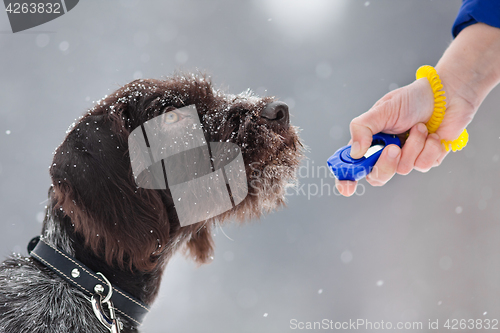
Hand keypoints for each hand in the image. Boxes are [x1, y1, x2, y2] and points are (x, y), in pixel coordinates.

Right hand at [335, 76, 474, 196]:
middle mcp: (385, 152)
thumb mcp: (382, 110)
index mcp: (369, 141)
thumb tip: (355, 153)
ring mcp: (406, 158)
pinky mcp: (426, 160)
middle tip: (394, 148)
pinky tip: (432, 134)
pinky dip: (429, 148)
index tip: (347, 187)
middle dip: (386, 164)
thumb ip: (362, 129)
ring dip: (413, 146)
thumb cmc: (412, 99)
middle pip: (377, 176)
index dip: (346, 179)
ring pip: (403, 169)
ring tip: (420, 127)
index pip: (352, 166)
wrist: (446, 95)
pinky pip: (424, 165)